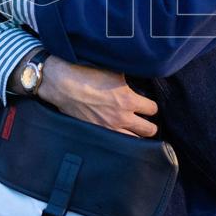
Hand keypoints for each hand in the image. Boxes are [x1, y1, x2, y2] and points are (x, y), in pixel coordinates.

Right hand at [38, 56, 159, 137]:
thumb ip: (130, 80)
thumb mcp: (114, 71)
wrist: (62, 84)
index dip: (152, 106)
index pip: (153, 109)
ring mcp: (108, 129)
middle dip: (150, 125)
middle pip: (149, 130)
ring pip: (134, 142)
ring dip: (138, 136)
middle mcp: (121, 118)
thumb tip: (138, 81)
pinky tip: (120, 138)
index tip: (149, 105)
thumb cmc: (87, 73)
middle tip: (147, 122)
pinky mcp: (96, 133)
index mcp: (128, 100)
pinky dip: (121, 142)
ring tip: (136, 132)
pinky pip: (115, 144)